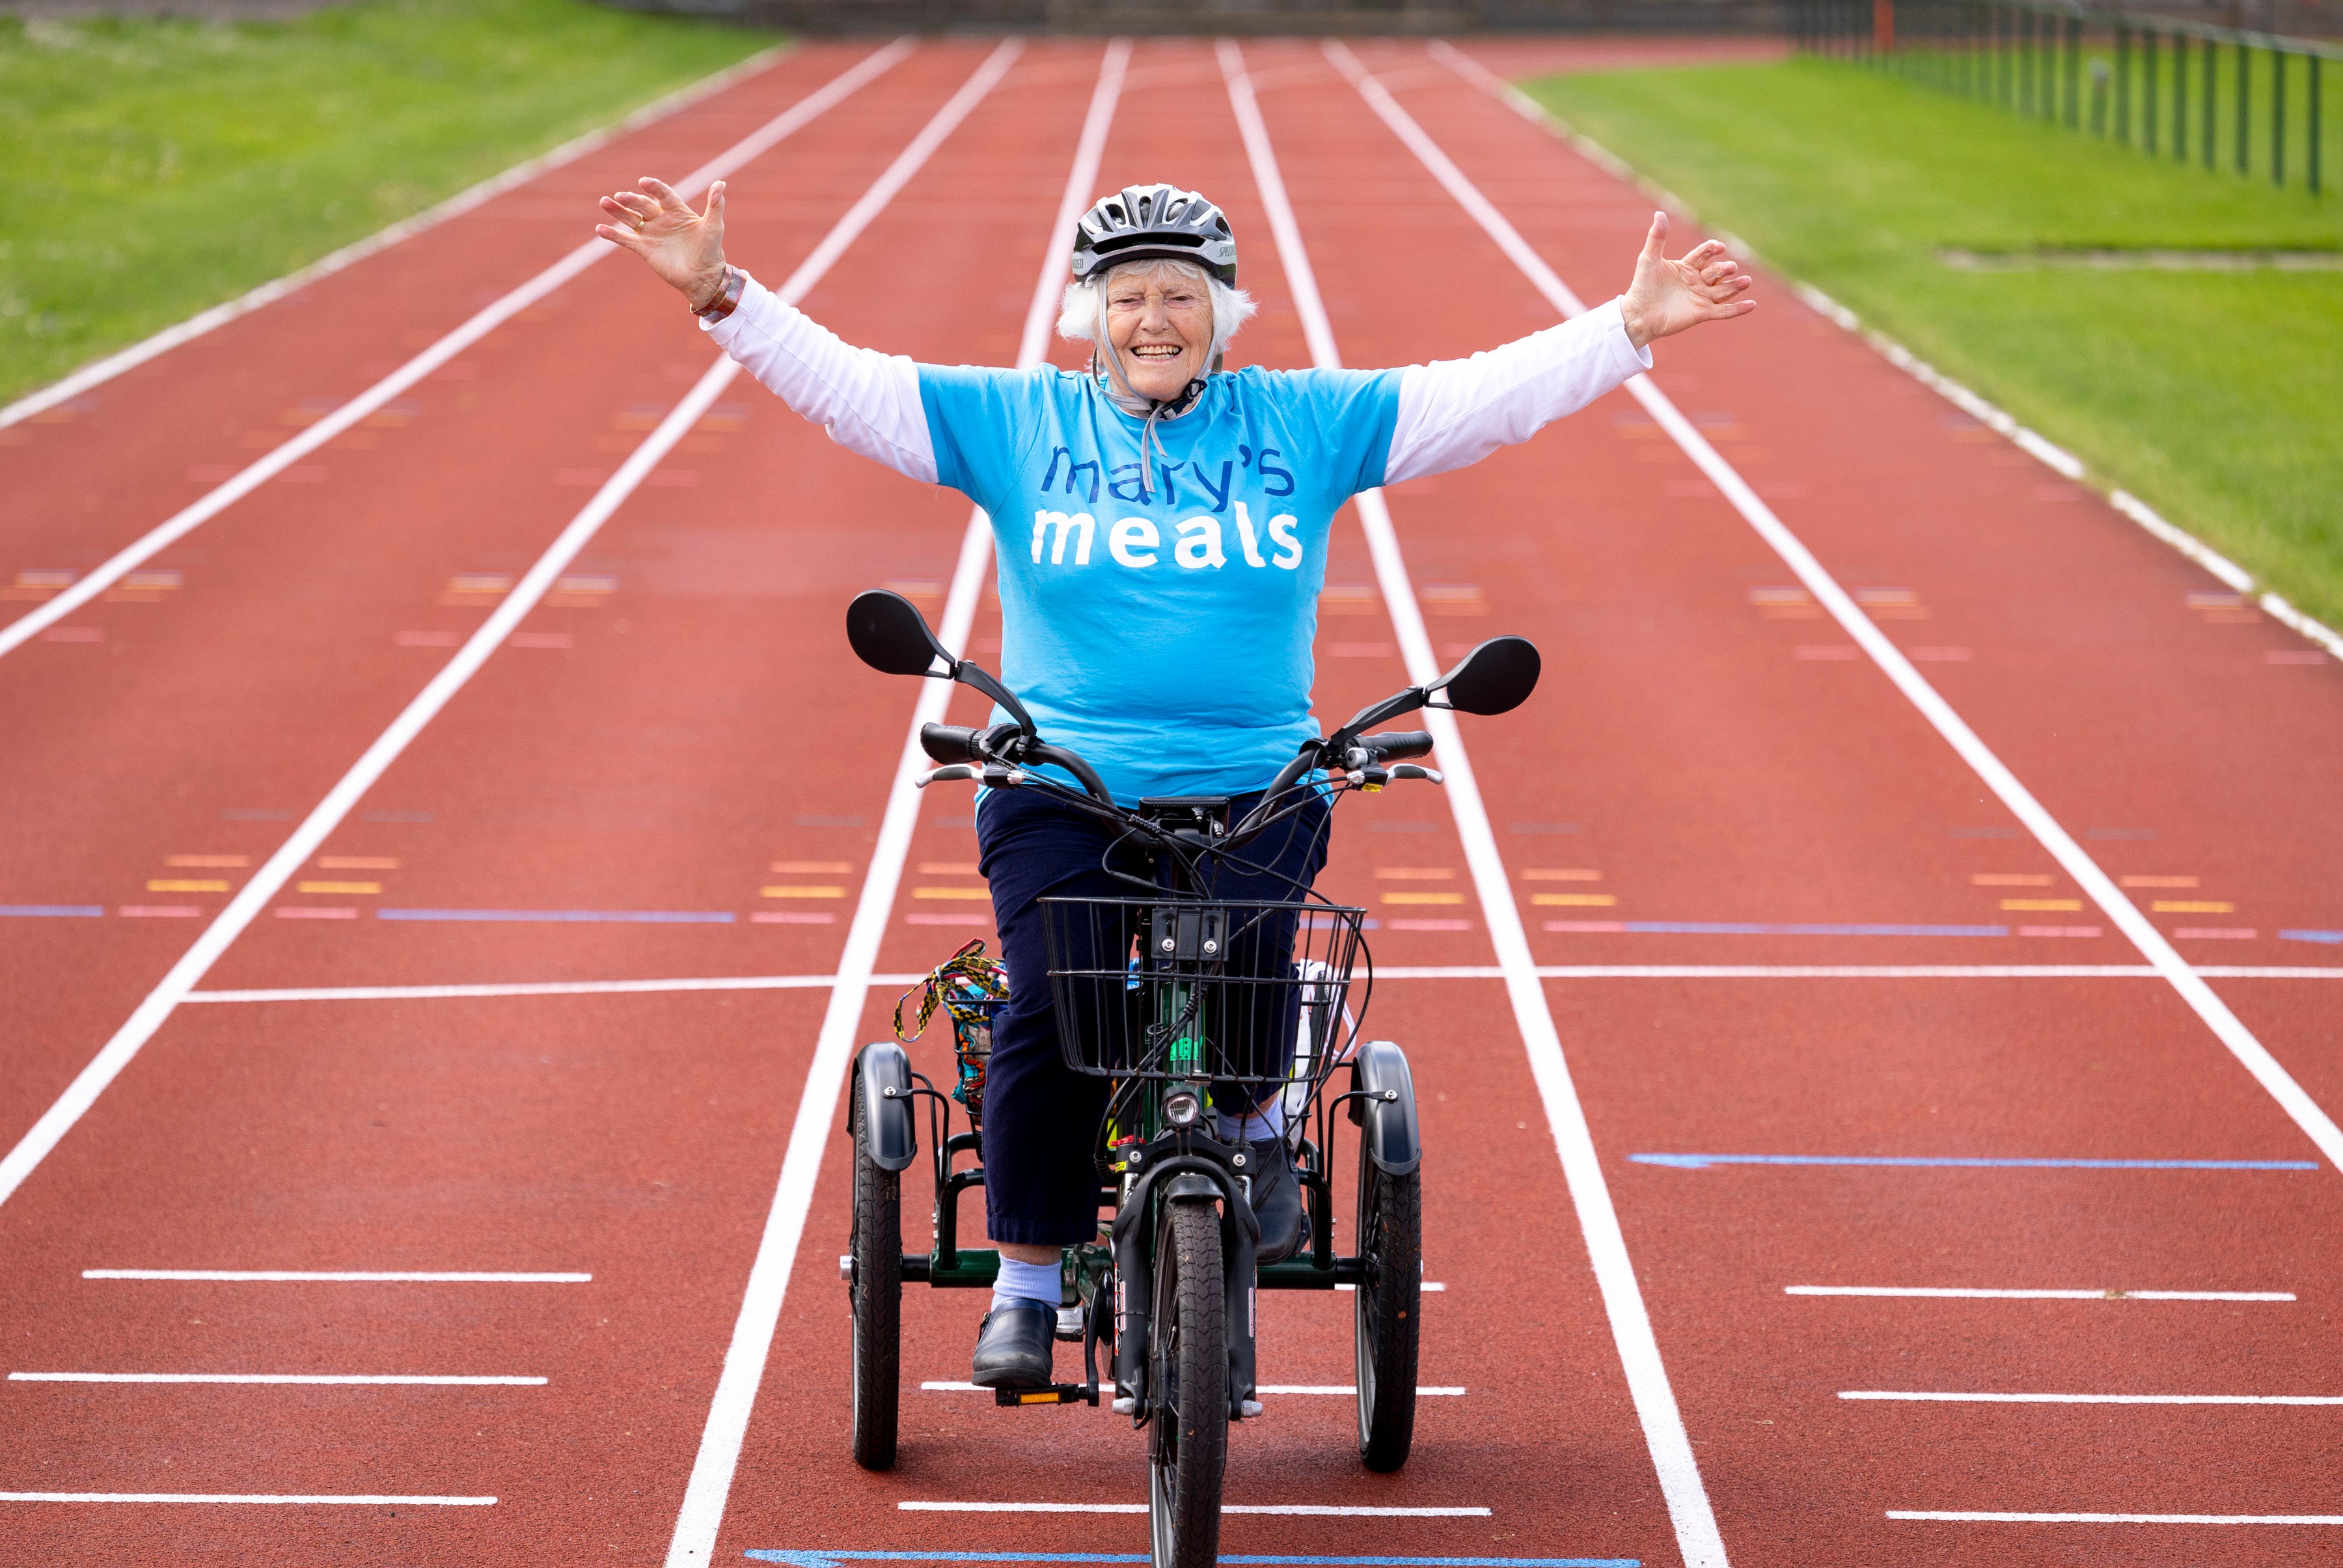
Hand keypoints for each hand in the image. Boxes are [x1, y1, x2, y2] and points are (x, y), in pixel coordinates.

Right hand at [596, 177, 727, 308]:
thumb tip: (720, 183)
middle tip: (621, 196)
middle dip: (631, 200)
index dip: (654, 188)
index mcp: (677, 210)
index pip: (663, 194)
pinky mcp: (643, 248)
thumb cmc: (710, 251)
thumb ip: (715, 204)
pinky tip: (600, 229)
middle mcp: (661, 219)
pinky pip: (625, 239)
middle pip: (643, 205)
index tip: (645, 182)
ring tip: (605, 202)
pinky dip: (612, 235)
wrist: (703, 277)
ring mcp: (651, 233)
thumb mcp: (714, 226)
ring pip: (630, 218)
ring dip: (617, 211)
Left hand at [1616, 211, 1753, 351]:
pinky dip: (1738, 309)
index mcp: (1686, 266)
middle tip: (1731, 267)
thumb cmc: (1642, 287)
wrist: (1638, 315)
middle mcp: (1697, 280)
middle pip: (1716, 271)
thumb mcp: (1648, 259)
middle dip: (1724, 269)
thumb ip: (1657, 237)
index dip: (1712, 249)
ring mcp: (1701, 297)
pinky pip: (1724, 311)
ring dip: (1736, 286)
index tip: (1718, 247)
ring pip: (1724, 290)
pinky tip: (1752, 304)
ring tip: (1746, 281)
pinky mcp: (1702, 314)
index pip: (1704, 254)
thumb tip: (1659, 213)